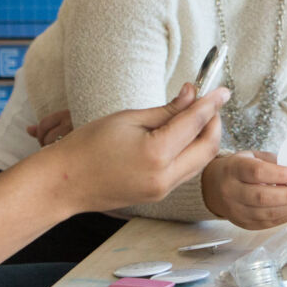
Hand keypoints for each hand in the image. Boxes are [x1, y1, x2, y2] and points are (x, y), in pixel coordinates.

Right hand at [35, 82, 225, 213]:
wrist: (64, 182)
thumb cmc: (88, 145)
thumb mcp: (128, 118)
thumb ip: (167, 110)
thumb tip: (193, 95)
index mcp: (156, 155)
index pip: (195, 123)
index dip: (212, 103)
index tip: (222, 90)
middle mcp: (165, 177)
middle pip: (208, 147)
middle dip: (214, 123)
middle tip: (209, 102)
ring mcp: (163, 191)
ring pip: (200, 162)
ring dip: (205, 138)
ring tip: (197, 115)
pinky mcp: (158, 195)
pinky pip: (186, 171)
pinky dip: (192, 152)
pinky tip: (183, 136)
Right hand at [201, 150, 286, 229]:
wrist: (213, 187)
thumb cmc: (238, 169)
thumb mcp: (251, 157)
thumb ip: (272, 162)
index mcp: (234, 169)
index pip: (257, 172)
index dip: (279, 175)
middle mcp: (231, 191)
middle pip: (262, 197)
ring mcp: (236, 210)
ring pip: (267, 214)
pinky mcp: (244, 223)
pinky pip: (268, 223)